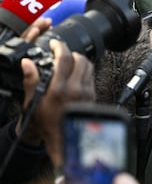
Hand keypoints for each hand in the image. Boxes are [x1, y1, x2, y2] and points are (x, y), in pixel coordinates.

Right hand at [17, 39, 94, 164]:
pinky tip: (76, 74)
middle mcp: (76, 89)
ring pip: (89, 67)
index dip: (60, 47)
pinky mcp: (92, 96)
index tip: (55, 44)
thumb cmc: (46, 123)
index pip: (64, 59)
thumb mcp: (33, 102)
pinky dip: (84, 71)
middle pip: (80, 60)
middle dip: (71, 52)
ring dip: (80, 60)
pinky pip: (91, 77)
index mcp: (60, 89)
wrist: (62, 139)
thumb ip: (31, 81)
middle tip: (62, 52)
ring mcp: (86, 92)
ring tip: (69, 62)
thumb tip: (27, 63)